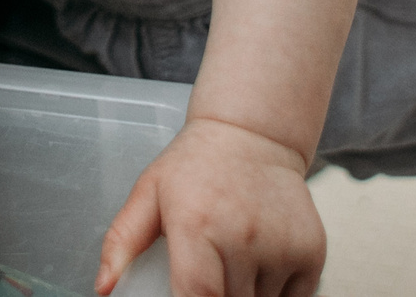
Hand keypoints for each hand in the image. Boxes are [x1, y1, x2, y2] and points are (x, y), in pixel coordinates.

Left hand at [97, 119, 321, 296]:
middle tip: (208, 272)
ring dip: (245, 296)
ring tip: (233, 262)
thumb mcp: (148, 193)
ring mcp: (283, 247)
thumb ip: (121, 242)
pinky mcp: (312, 253)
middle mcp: (243, 238)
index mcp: (197, 225)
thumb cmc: (196, 167)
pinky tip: (261, 265)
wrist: (255, 135)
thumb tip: (103, 287)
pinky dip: (276, 295)